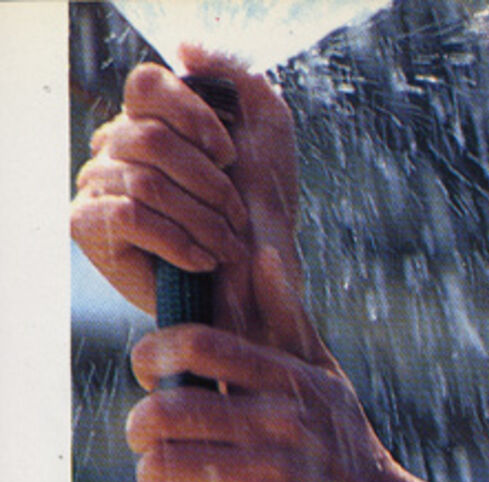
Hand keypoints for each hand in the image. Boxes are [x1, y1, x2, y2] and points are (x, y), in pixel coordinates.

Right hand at [73, 46, 311, 352]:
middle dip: (209, 184)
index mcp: (150, 118)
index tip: (229, 155)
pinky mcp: (89, 227)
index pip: (146, 85)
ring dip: (201, 219)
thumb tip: (184, 47)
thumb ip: (238, 77)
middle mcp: (116, 146)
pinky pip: (129, 217)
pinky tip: (201, 260)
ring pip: (147, 182)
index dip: (192, 115)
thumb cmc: (263, 214)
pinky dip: (176, 240)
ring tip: (228, 247)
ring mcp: (98, 184)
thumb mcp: (268, 133)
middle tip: (237, 217)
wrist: (257, 294)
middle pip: (150, 138)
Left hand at [128, 315, 406, 481]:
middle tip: (140, 435)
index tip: (146, 370)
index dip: (156, 352)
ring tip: (152, 479)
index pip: (200, 344)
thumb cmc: (348, 450)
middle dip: (141, 424)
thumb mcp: (327, 380)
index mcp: (288, 380)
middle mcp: (282, 421)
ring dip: (149, 473)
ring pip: (172, 462)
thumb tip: (264, 254)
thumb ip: (288, 322)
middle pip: (173, 408)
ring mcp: (275, 472)